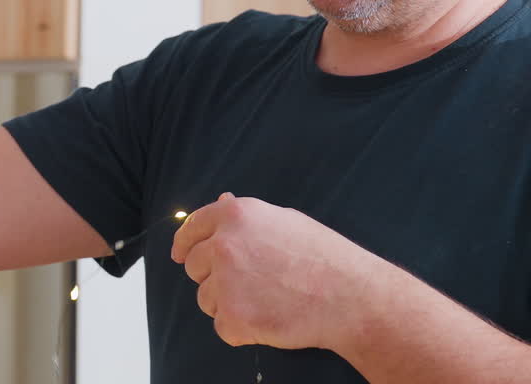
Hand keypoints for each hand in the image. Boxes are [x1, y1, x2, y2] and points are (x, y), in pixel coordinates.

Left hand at [171, 193, 382, 352]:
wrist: (349, 295)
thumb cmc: (323, 257)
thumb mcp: (284, 220)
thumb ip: (245, 216)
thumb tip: (221, 201)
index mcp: (235, 216)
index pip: (191, 228)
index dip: (185, 243)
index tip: (181, 254)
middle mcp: (224, 245)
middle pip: (194, 266)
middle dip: (213, 275)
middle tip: (248, 283)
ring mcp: (226, 282)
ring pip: (206, 298)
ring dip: (228, 303)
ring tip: (266, 299)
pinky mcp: (234, 317)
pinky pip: (222, 326)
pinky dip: (240, 328)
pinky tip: (268, 318)